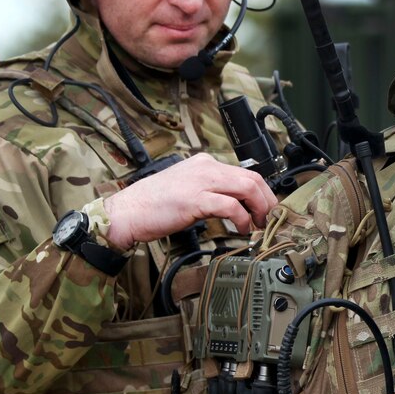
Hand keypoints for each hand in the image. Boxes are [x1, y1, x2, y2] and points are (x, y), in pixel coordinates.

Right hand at [104, 153, 277, 249]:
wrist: (125, 213)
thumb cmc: (153, 205)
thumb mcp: (188, 190)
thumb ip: (212, 191)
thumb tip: (236, 205)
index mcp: (204, 163)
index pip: (246, 172)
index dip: (263, 192)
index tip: (267, 208)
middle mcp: (206, 167)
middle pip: (253, 178)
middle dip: (267, 200)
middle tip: (270, 219)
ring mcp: (201, 181)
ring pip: (247, 188)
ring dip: (259, 209)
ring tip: (259, 225)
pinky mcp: (195, 199)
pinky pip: (231, 206)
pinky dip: (243, 219)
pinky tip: (242, 230)